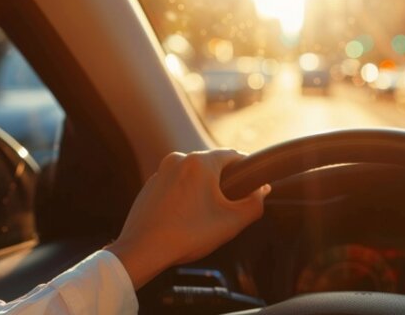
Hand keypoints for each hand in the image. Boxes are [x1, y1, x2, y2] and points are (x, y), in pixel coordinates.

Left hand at [105, 150, 269, 288]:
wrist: (142, 250)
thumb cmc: (188, 234)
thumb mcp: (232, 222)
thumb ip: (255, 204)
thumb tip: (262, 191)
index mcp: (200, 162)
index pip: (234, 155)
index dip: (248, 169)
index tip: (254, 184)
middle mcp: (179, 159)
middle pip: (212, 165)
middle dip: (224, 183)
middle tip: (230, 207)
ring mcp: (161, 172)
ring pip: (193, 175)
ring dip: (203, 190)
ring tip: (206, 217)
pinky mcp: (150, 186)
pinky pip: (176, 185)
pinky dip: (185, 197)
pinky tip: (186, 219)